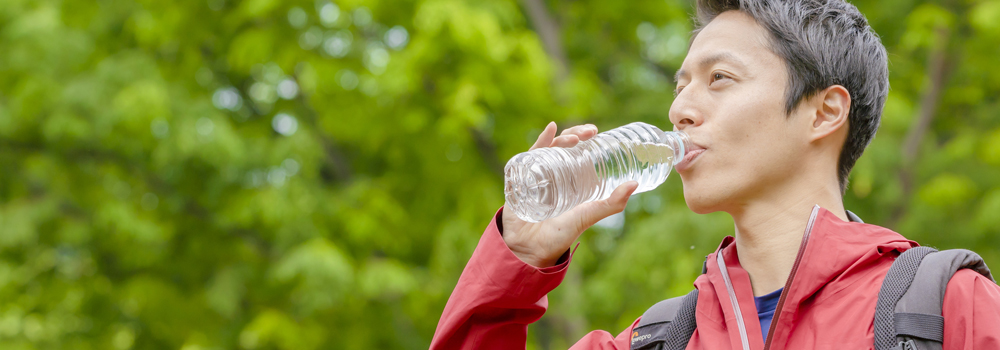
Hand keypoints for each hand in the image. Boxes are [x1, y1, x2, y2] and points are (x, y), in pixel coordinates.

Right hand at [502, 122, 638, 267]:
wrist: (532, 250)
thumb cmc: (559, 234)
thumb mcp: (589, 215)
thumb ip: (612, 203)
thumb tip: (634, 184)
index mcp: (567, 178)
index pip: (575, 150)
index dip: (584, 138)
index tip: (596, 132)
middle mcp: (551, 173)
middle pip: (562, 145)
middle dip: (576, 134)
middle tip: (591, 132)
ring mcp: (535, 174)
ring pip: (548, 148)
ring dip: (562, 139)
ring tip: (575, 139)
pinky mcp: (521, 178)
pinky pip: (529, 156)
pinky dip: (541, 141)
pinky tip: (550, 130)